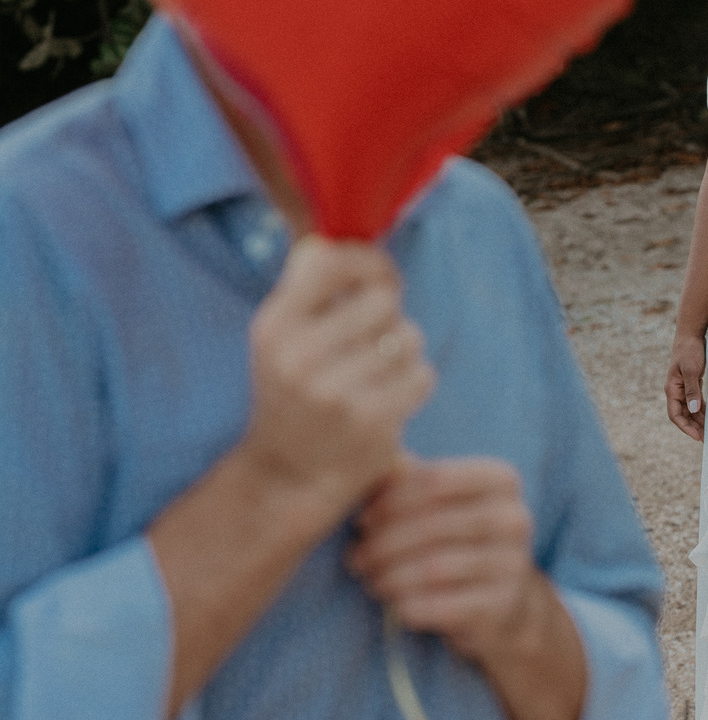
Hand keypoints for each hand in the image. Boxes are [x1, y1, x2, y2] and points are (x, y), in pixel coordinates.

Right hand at [240, 235, 433, 543]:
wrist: (285, 480)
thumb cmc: (292, 398)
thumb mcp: (279, 341)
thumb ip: (305, 289)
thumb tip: (331, 239)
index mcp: (274, 326)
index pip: (333, 262)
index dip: (370, 264)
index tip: (380, 280)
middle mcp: (298, 356)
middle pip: (383, 300)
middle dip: (390, 318)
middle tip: (378, 342)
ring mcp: (334, 391)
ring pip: (408, 338)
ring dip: (405, 354)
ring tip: (380, 375)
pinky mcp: (370, 421)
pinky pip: (421, 376)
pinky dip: (415, 385)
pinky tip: (391, 399)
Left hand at [346, 457, 537, 662]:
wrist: (502, 598)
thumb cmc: (457, 537)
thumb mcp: (441, 502)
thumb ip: (410, 479)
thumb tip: (373, 464)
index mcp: (502, 479)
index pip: (434, 479)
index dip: (389, 500)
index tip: (362, 520)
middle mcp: (515, 518)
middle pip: (430, 525)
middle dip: (382, 543)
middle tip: (356, 557)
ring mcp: (514, 563)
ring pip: (433, 568)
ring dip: (390, 576)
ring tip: (369, 579)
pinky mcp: (503, 604)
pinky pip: (443, 606)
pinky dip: (408, 605)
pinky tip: (394, 604)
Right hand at [665, 334, 706, 440]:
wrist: (691, 335)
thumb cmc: (689, 350)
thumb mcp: (691, 370)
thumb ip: (692, 390)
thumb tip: (693, 409)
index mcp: (672, 389)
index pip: (675, 415)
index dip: (685, 427)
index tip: (697, 436)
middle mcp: (676, 391)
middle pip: (683, 415)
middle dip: (694, 427)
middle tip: (707, 438)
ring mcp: (683, 388)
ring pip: (690, 410)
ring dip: (698, 420)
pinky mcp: (691, 383)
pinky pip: (695, 402)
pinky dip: (702, 410)